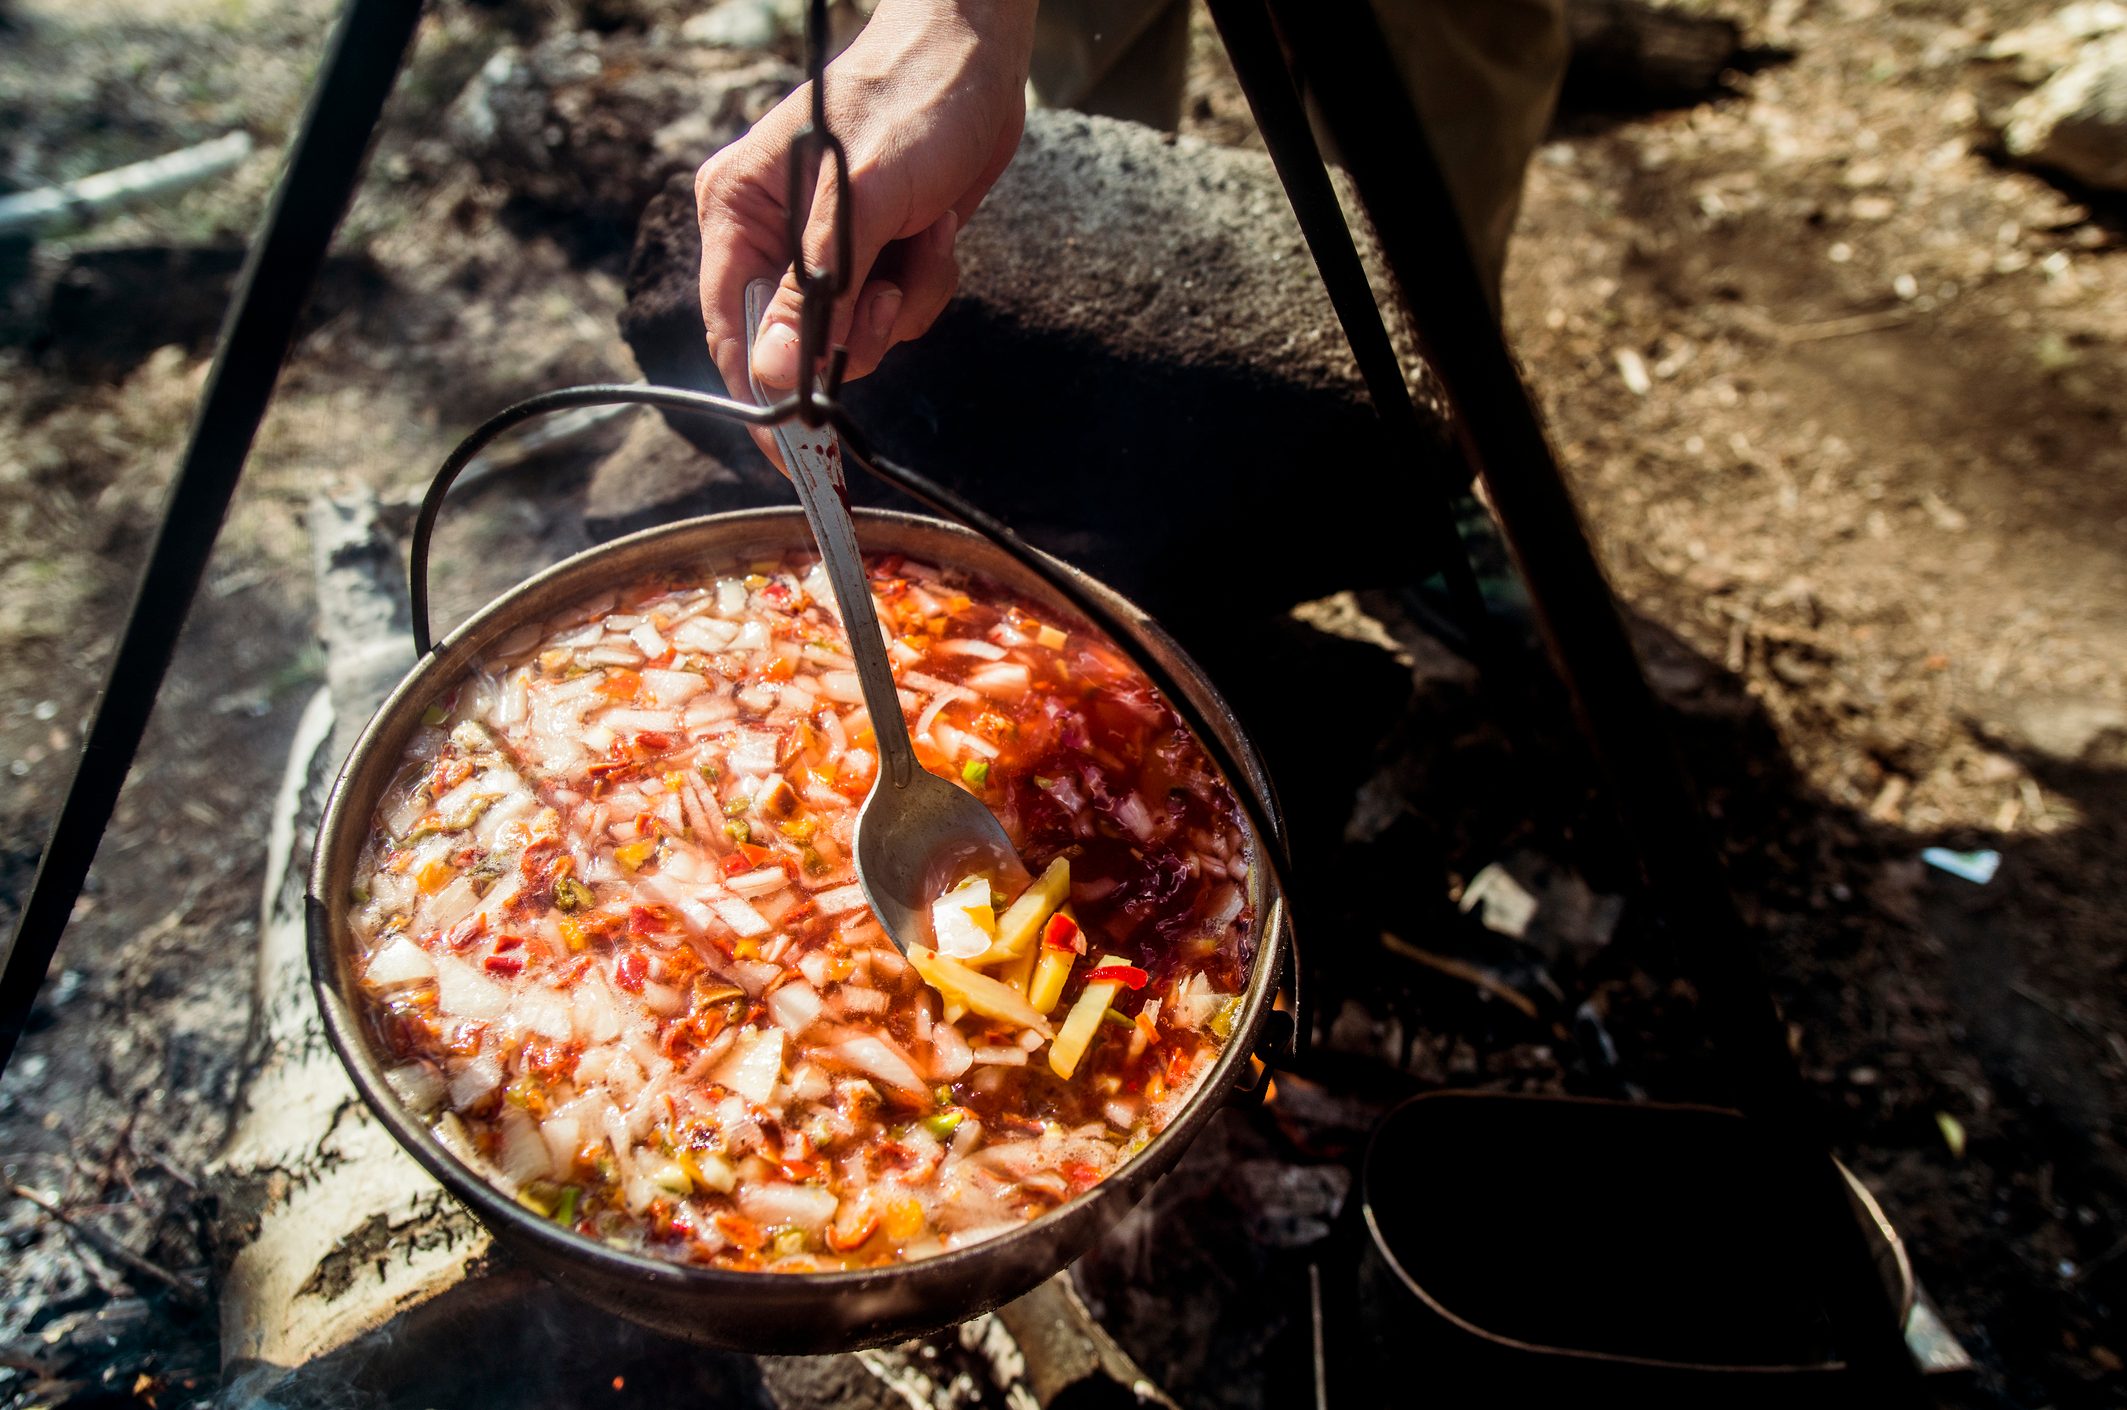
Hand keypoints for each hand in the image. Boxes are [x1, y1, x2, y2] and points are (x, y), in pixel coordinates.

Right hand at [695, 0, 1036, 449]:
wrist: (980, 61)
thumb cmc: (910, 104)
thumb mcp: (857, 202)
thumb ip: (814, 293)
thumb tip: (775, 375)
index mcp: (739, 212)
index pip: (730, 329)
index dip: (760, 395)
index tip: (792, 454)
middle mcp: (773, 236)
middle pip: (796, 344)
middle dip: (854, 334)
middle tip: (887, 293)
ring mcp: (826, 251)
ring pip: (855, 336)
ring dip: (902, 302)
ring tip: (921, 236)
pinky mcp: (877, 256)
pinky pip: (896, 312)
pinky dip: (926, 284)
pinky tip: (936, 232)